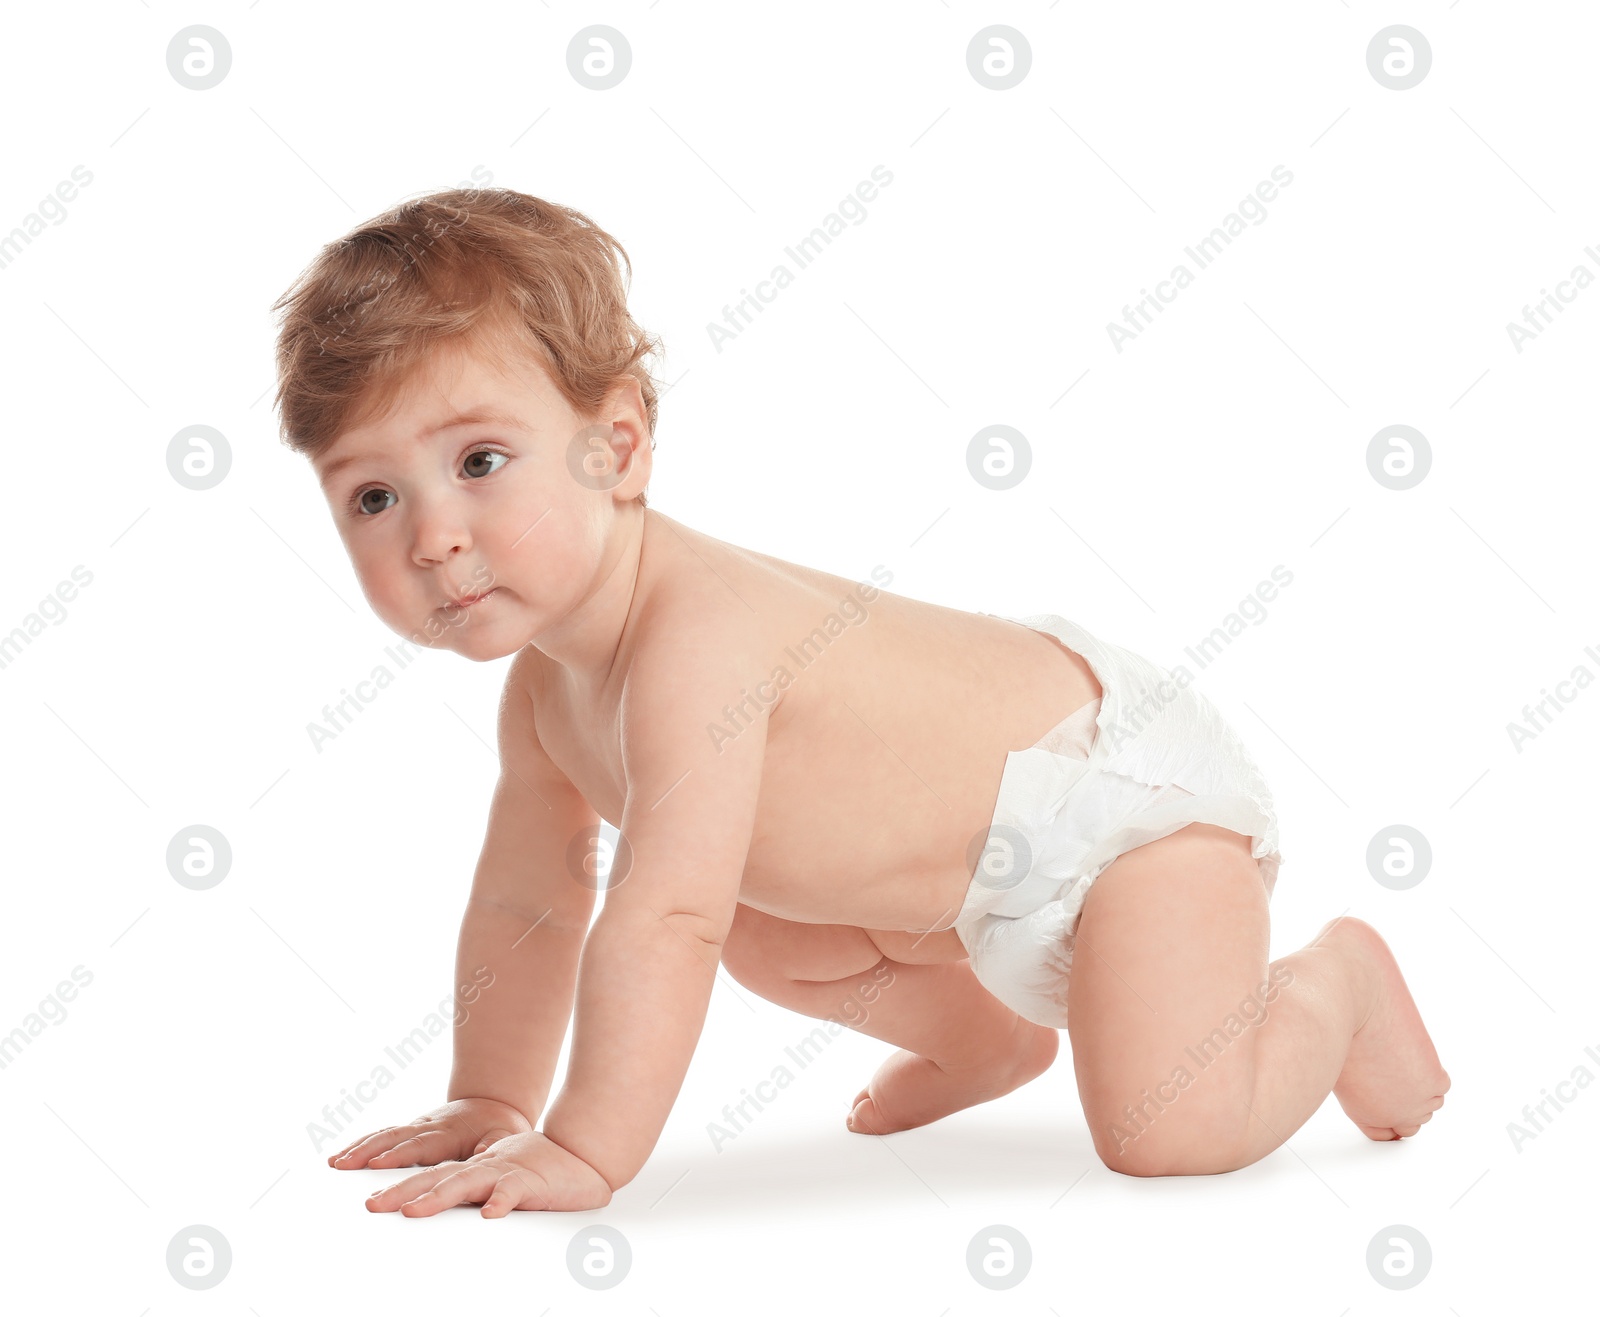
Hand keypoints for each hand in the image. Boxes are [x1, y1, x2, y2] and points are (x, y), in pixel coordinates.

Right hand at [328, 1096, 532, 1170]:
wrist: (493, 1102)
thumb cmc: (499, 1125)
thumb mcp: (504, 1134)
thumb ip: (494, 1143)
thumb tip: (485, 1152)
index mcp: (448, 1132)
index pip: (419, 1144)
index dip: (398, 1154)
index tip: (377, 1163)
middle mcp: (427, 1126)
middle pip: (393, 1139)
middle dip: (367, 1154)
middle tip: (343, 1166)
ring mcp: (416, 1126)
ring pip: (383, 1134)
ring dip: (358, 1148)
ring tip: (334, 1163)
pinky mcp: (410, 1130)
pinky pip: (382, 1136)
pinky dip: (361, 1145)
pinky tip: (340, 1158)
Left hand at [364, 1130, 613, 1216]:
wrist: (583, 1156)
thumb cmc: (542, 1171)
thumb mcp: (501, 1181)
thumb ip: (476, 1190)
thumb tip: (446, 1206)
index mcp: (475, 1168)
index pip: (432, 1176)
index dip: (400, 1186)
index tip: (369, 1200)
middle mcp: (484, 1167)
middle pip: (437, 1178)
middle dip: (402, 1191)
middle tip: (371, 1205)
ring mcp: (506, 1172)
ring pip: (467, 1182)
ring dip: (438, 1196)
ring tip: (412, 1211)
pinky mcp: (531, 1181)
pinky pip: (514, 1192)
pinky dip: (501, 1201)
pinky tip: (490, 1215)